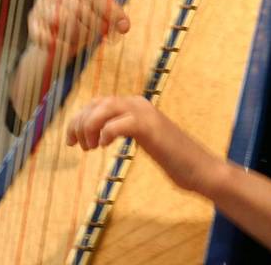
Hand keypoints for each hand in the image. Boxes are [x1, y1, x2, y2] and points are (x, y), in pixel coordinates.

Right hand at [27, 0, 130, 63]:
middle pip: (81, 9)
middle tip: (101, 34)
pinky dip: (61, 44)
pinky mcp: (33, 23)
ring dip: (79, 36)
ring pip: (65, 23)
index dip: (110, 10)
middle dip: (96, 26)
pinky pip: (48, 36)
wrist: (61, 40)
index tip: (124, 25)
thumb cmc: (87, 14)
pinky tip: (66, 44)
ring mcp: (41, 4)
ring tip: (82, 36)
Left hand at [65, 95, 221, 193]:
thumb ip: (124, 129)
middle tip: (76, 146)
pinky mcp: (150, 128)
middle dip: (79, 123)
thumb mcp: (142, 139)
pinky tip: (105, 147)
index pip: (96, 102)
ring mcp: (144, 113)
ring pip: (104, 108)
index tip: (70, 140)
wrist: (200, 168)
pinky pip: (118, 123)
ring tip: (90, 148)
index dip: (78, 119)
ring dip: (90, 128)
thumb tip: (99, 132)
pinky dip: (106, 133)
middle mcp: (138, 103)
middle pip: (96, 103)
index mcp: (134, 104)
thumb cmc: (172, 158)